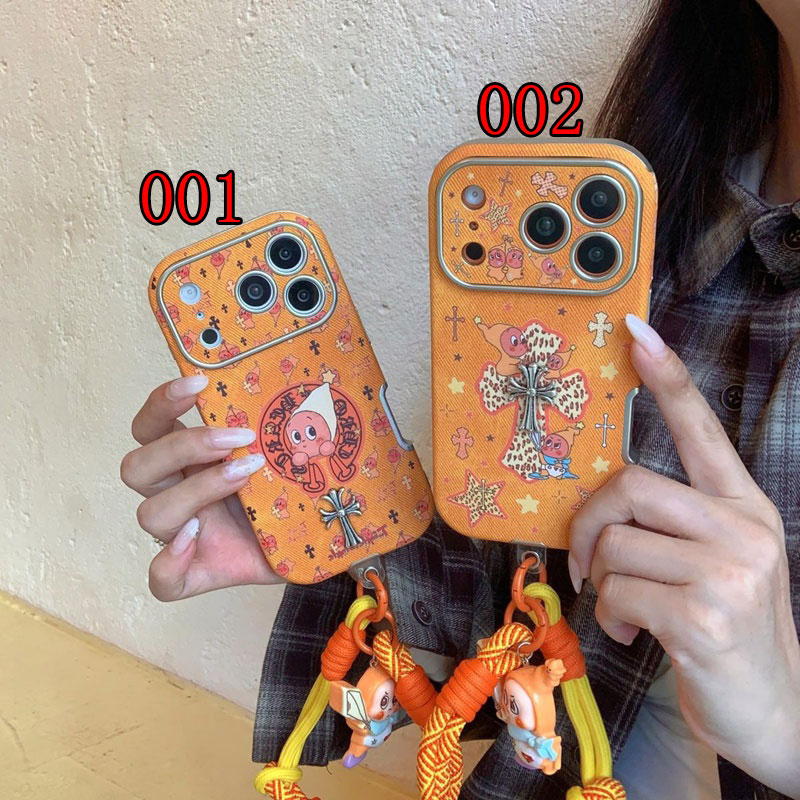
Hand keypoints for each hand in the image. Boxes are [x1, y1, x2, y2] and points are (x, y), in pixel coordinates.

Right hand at [120, 375, 283, 600]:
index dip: (162, 403)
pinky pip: (161, 579)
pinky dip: (170, 561)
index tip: (201, 384)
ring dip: (197, 489)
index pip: (151, 425)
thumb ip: (278, 425)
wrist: (310, 544)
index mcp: (190, 459)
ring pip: (150, 513)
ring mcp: (183, 534)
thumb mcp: (285, 453)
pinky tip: (197, 540)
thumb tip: (303, 393)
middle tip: (239, 438)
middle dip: (184, 446)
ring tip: (246, 476)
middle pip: (138, 465)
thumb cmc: (291, 494)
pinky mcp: (196, 575)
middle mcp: (178, 492)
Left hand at [568, 315, 799, 796]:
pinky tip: (633, 632)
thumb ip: (670, 524)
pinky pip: (620, 592)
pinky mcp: (705, 618)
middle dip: (590, 524)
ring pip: (617, 546)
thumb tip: (603, 505)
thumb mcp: (713, 562)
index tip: (636, 331)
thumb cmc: (726, 627)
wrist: (773, 710)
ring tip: (624, 607)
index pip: (701, 429)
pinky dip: (611, 615)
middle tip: (589, 560)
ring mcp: (729, 572)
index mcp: (742, 505)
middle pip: (630, 486)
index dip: (668, 379)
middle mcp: (743, 528)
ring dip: (602, 582)